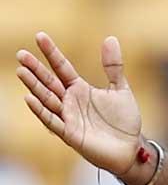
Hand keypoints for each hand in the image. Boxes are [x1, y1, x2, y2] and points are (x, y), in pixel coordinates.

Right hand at [15, 33, 142, 175]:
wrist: (130, 148)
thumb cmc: (123, 121)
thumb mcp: (120, 89)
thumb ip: (113, 66)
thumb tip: (110, 38)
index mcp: (80, 89)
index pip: (62, 67)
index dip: (51, 52)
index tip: (40, 36)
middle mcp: (70, 101)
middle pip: (49, 82)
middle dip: (35, 68)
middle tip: (21, 54)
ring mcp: (68, 117)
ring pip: (47, 99)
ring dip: (34, 86)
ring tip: (21, 71)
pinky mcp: (70, 134)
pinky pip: (52, 121)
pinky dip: (41, 110)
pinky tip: (29, 98)